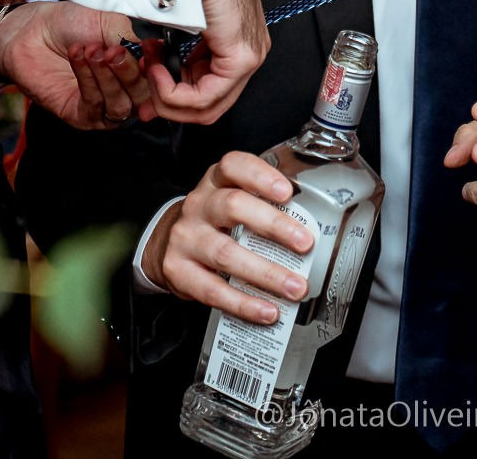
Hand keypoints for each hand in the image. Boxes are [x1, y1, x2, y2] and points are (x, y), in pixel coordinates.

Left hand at [0, 0, 156, 128]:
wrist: (32, 30)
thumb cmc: (71, 23)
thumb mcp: (111, 22)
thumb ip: (138, 37)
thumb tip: (163, 47)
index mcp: (139, 69)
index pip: (160, 79)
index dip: (158, 67)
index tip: (150, 49)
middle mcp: (125, 91)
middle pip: (144, 97)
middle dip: (129, 72)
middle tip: (114, 50)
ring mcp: (104, 106)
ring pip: (121, 105)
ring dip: (107, 77)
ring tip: (92, 51)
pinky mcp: (80, 116)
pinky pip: (95, 106)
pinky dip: (88, 80)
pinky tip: (79, 57)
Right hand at [142, 0, 269, 123]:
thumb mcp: (182, 23)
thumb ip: (175, 54)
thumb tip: (153, 78)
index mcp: (238, 46)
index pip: (210, 94)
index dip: (174, 100)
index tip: (147, 86)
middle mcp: (249, 55)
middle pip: (208, 107)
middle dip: (168, 103)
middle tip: (144, 83)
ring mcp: (249, 58)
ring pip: (207, 107)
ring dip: (167, 94)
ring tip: (150, 64)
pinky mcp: (241, 57)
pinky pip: (206, 97)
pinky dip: (174, 91)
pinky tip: (157, 68)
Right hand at [142, 152, 311, 323]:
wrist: (166, 244)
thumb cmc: (213, 222)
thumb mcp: (231, 201)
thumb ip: (262, 207)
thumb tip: (310, 231)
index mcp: (216, 182)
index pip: (233, 165)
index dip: (260, 176)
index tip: (287, 191)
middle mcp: (198, 205)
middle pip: (233, 206)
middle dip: (274, 225)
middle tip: (305, 243)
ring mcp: (185, 238)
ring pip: (226, 254)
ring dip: (266, 273)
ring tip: (294, 287)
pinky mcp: (177, 271)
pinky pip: (213, 290)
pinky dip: (244, 303)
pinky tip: (267, 311)